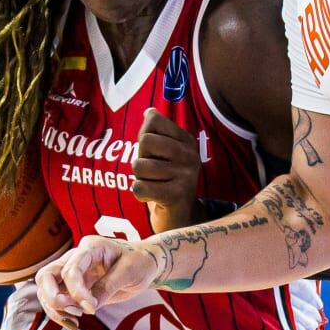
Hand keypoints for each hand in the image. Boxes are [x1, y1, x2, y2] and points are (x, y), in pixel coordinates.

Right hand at [34, 233, 160, 329]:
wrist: (144, 265)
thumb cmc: (140, 262)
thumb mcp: (129, 272)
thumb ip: (108, 286)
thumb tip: (89, 306)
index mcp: (90, 247)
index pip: (71, 270)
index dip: (76, 292)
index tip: (91, 309)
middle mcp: (76, 258)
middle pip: (46, 275)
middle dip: (53, 297)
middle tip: (73, 312)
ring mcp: (71, 272)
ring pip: (46, 289)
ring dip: (55, 309)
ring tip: (76, 322)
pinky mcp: (72, 287)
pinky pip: (56, 300)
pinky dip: (59, 314)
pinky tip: (74, 324)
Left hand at [131, 107, 200, 230]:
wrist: (180, 217)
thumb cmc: (165, 180)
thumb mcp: (162, 153)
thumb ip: (154, 131)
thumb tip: (150, 112)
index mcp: (187, 140)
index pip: (153, 122)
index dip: (145, 139)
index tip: (156, 154)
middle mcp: (190, 155)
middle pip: (145, 141)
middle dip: (141, 158)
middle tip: (153, 172)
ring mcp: (186, 175)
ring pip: (139, 166)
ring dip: (139, 178)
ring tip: (155, 185)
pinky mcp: (176, 195)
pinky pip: (139, 188)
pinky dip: (140, 194)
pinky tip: (154, 197)